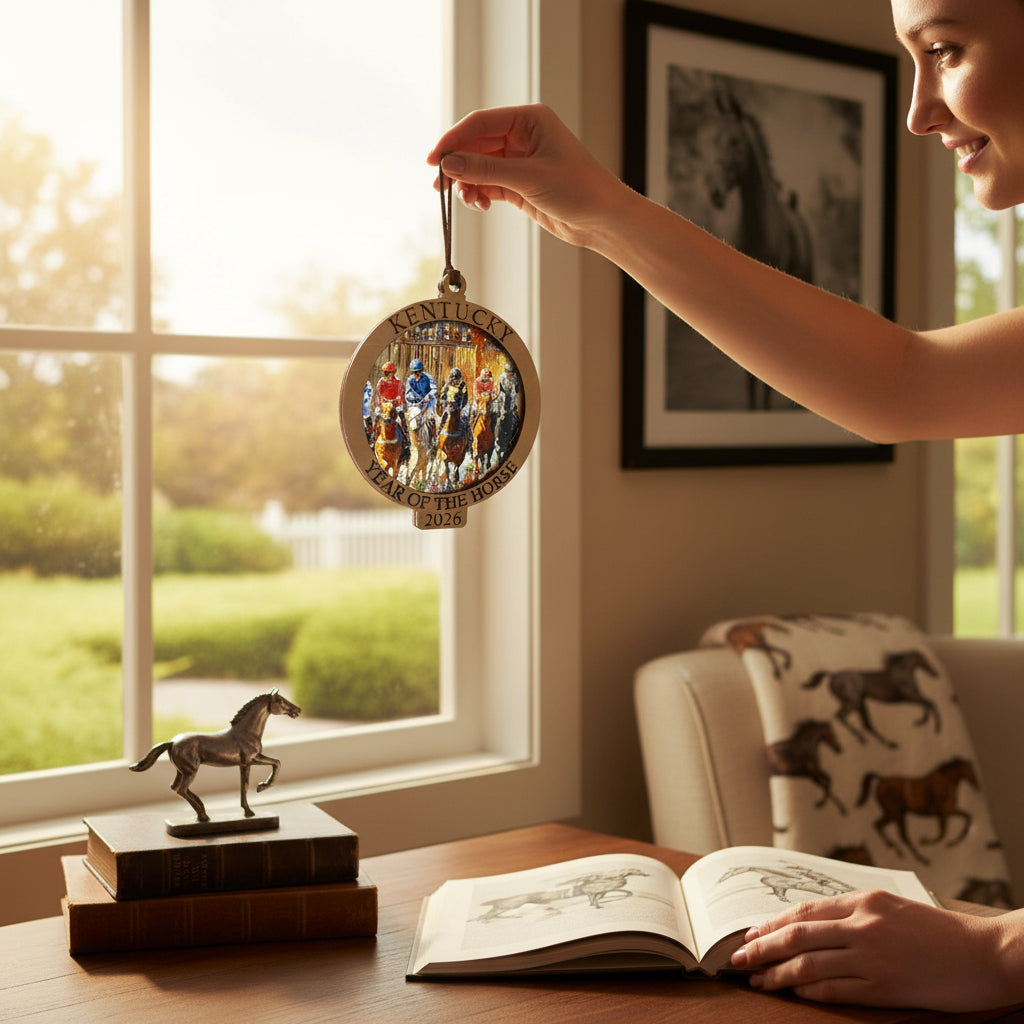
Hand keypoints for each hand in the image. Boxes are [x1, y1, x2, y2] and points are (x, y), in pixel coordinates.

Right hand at [426, 103, 624, 249]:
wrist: (603, 219)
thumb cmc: (579, 189)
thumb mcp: (529, 178)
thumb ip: (486, 171)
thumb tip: (451, 166)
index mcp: (529, 120)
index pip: (480, 123)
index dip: (454, 141)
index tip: (435, 161)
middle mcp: (523, 136)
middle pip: (476, 145)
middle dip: (459, 166)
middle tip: (441, 186)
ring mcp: (521, 161)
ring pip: (480, 167)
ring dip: (469, 183)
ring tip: (466, 200)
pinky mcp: (520, 184)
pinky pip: (489, 184)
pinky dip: (480, 194)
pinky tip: (480, 205)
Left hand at [730, 890, 1020, 1010]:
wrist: (984, 955)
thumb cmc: (939, 932)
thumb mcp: (892, 907)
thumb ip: (854, 911)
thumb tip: (812, 923)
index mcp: (864, 901)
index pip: (804, 911)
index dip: (773, 922)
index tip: (751, 932)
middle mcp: (862, 925)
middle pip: (798, 934)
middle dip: (763, 946)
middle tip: (738, 957)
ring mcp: (871, 957)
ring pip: (809, 963)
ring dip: (778, 973)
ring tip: (757, 980)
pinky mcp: (883, 987)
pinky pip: (834, 989)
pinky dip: (808, 991)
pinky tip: (792, 994)